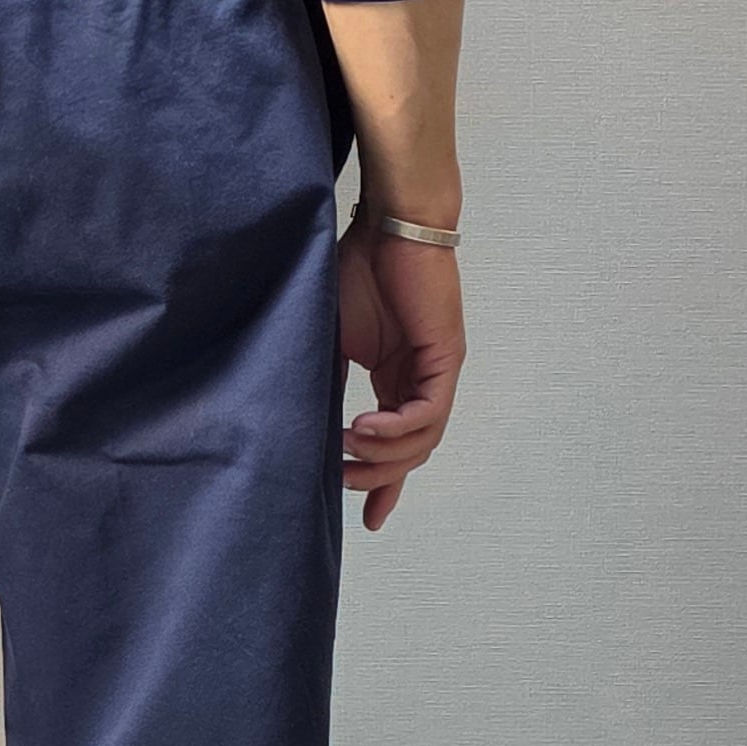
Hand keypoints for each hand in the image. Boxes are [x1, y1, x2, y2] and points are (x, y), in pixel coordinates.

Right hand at [335, 218, 463, 532]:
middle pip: (412, 453)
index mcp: (398, 378)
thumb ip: (325, 379)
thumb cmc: (358, 267)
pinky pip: (428, 413)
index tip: (368, 521)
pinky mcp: (445, 357)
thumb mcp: (330, 336)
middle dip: (380, 478)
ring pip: (423, 440)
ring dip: (385, 455)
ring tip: (347, 451)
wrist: (387, 224)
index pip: (399, 445)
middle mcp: (422, 380)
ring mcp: (437, 370)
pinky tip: (364, 429)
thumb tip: (301, 422)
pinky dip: (397, 428)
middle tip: (344, 486)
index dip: (384, 485)